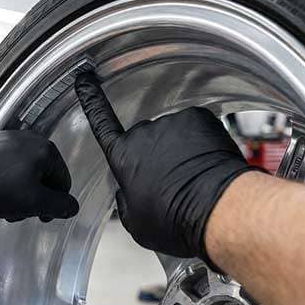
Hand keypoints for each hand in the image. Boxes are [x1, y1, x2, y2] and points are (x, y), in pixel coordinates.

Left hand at [0, 131, 78, 221]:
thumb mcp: (33, 202)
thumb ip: (58, 206)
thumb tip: (72, 206)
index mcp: (45, 151)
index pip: (63, 183)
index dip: (53, 204)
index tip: (40, 215)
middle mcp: (29, 140)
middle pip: (43, 177)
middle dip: (33, 198)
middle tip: (19, 211)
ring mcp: (9, 140)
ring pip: (25, 173)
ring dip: (18, 192)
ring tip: (3, 204)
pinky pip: (7, 167)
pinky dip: (4, 182)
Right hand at [75, 73, 260, 267]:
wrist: (219, 211)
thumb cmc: (178, 220)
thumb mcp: (136, 223)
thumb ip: (125, 200)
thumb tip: (128, 192)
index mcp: (123, 157)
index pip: (101, 123)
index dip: (92, 101)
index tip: (85, 81)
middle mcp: (144, 134)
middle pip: (145, 139)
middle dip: (156, 154)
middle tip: (173, 182)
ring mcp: (172, 123)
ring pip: (174, 134)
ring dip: (182, 150)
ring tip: (194, 178)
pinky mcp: (198, 117)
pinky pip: (196, 127)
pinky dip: (202, 142)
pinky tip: (206, 165)